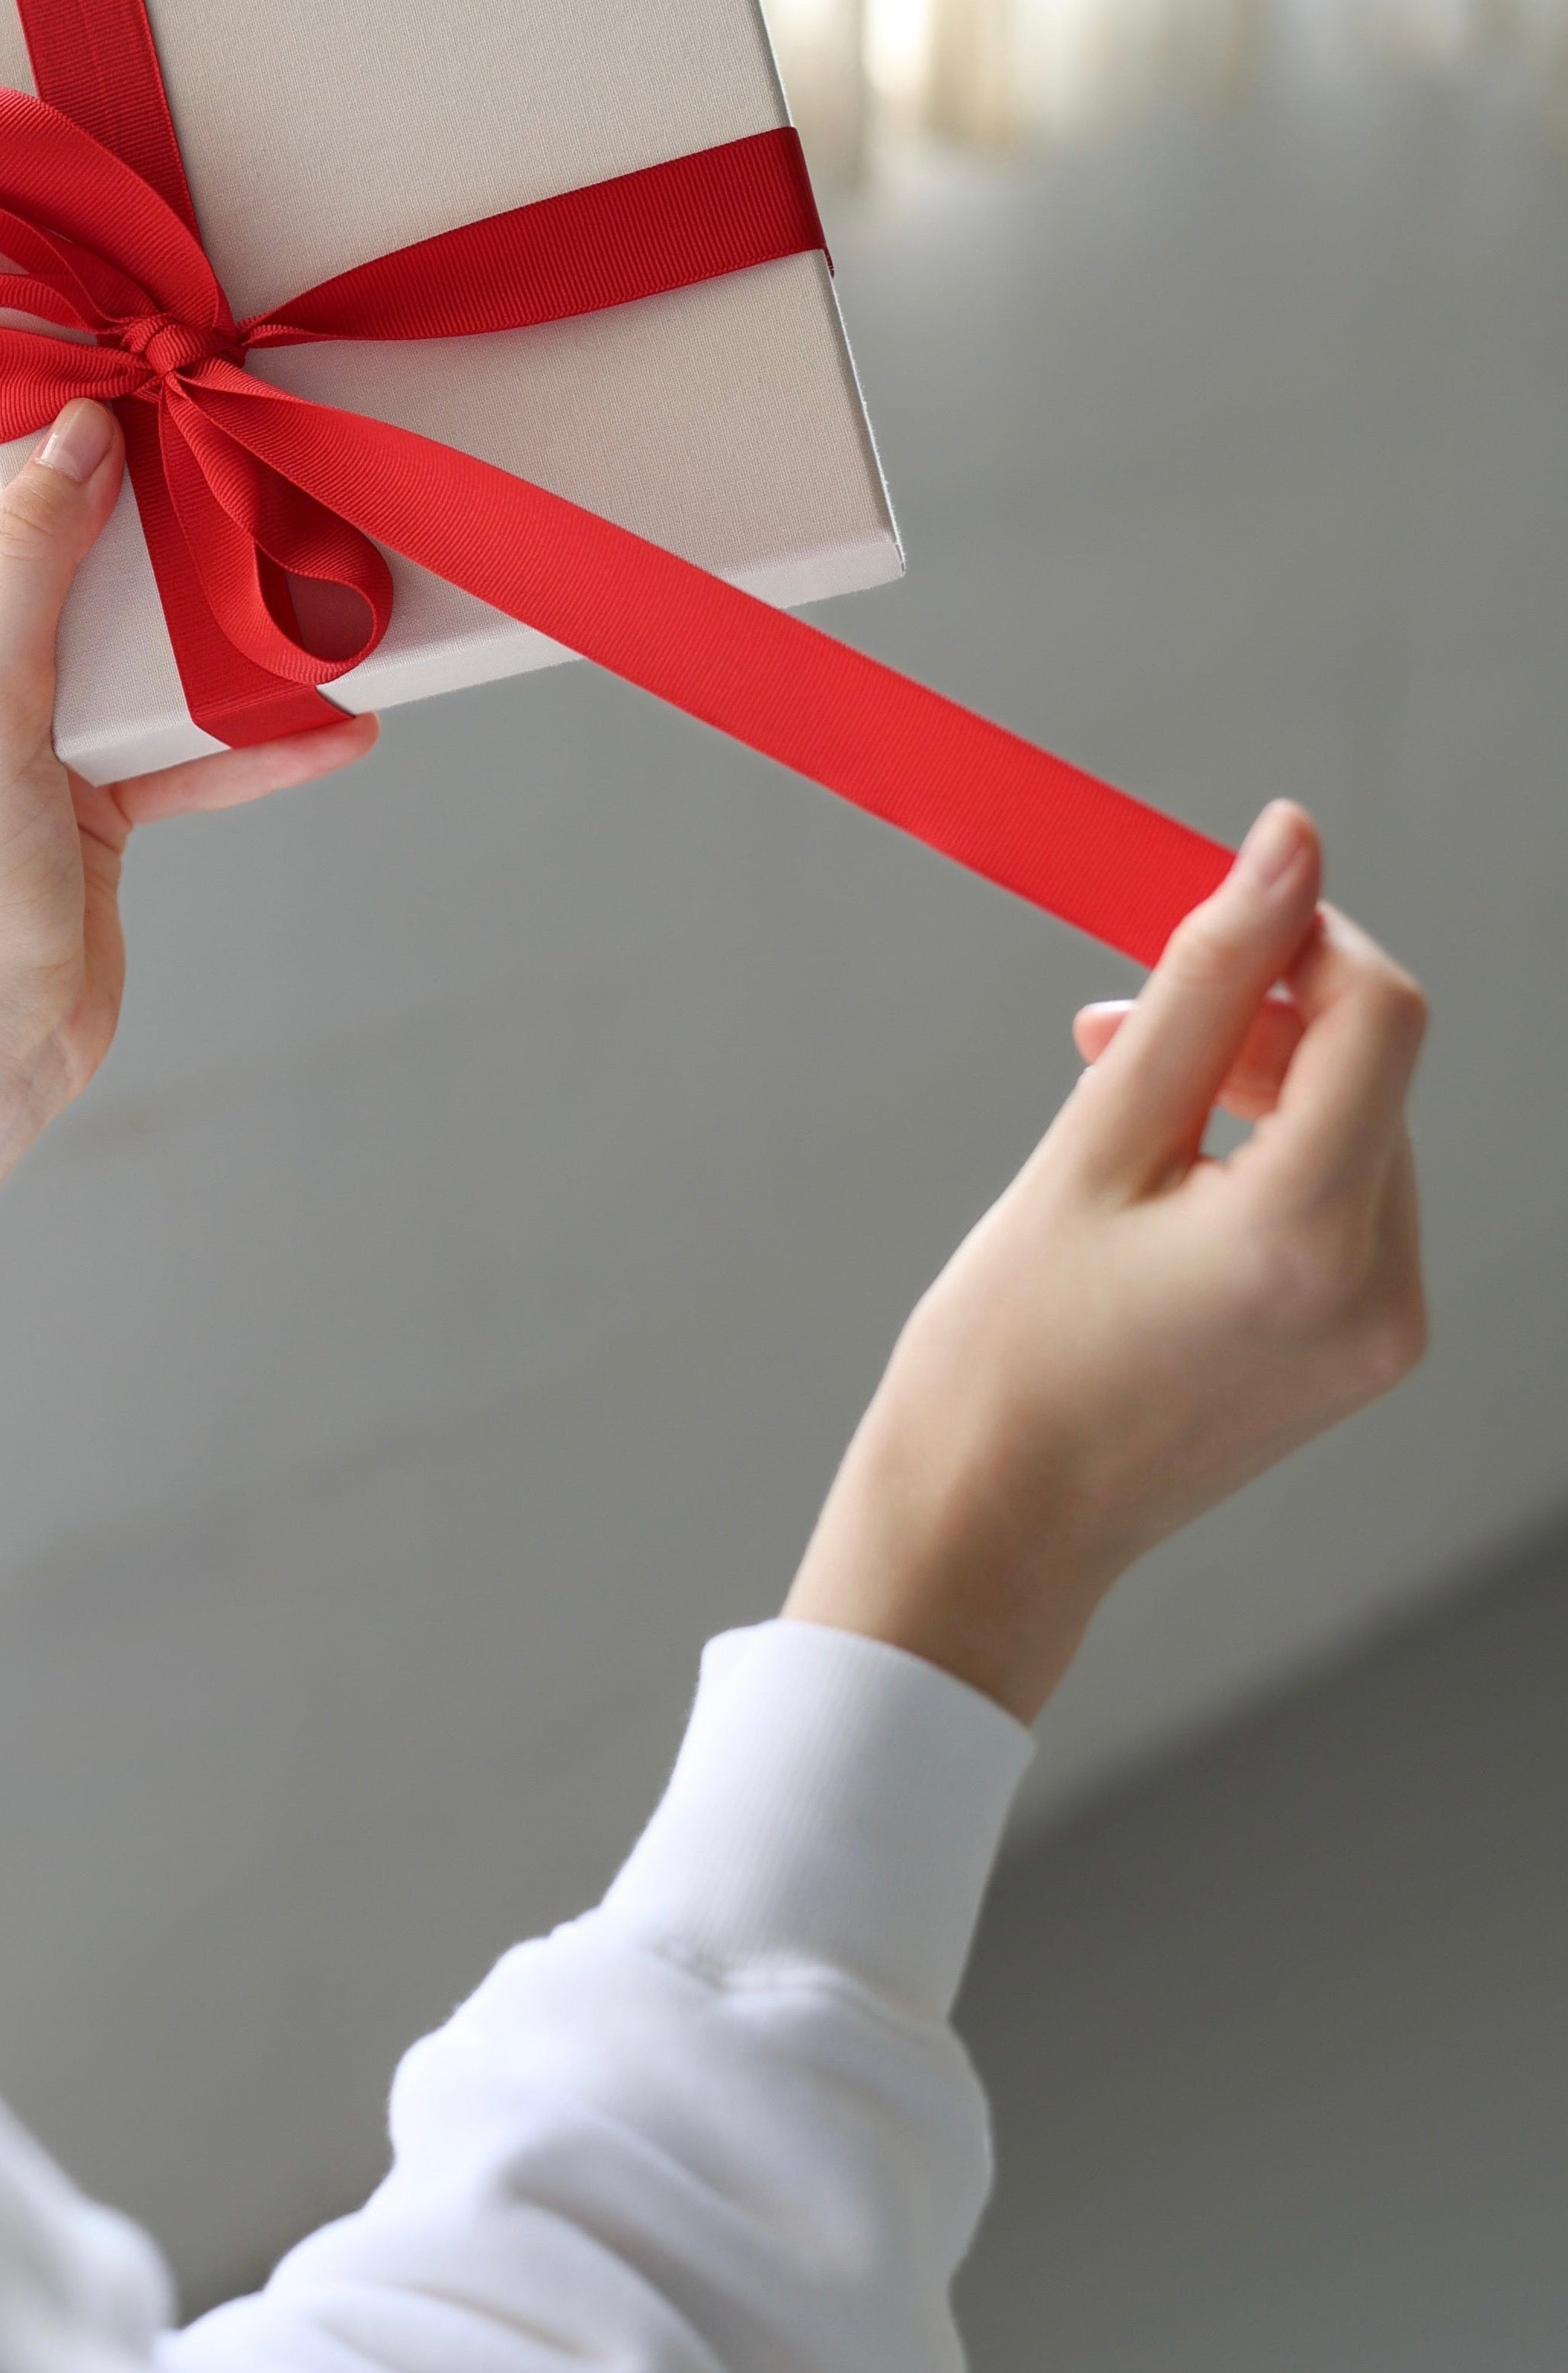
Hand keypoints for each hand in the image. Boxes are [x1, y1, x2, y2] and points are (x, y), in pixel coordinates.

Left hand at [0, 273, 376, 1285]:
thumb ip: (37, 559)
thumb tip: (78, 423)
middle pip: (35, 497)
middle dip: (104, 424)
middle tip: (168, 327)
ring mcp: (29, 712)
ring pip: (131, 605)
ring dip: (208, 579)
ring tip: (283, 512)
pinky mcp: (94, 784)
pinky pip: (188, 726)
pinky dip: (257, 723)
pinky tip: (340, 712)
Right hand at [785, 801, 1428, 1719]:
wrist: (990, 1525)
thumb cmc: (1006, 1346)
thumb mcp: (1091, 1142)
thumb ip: (1199, 987)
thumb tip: (1288, 847)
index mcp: (1307, 1237)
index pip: (1378, 1015)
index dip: (1307, 931)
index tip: (1222, 893)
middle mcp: (1380, 1290)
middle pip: (1372, 1069)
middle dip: (1259, 1013)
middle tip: (1111, 1019)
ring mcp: (1382, 1335)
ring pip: (1360, 1130)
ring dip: (1253, 1082)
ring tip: (1115, 1101)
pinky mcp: (1362, 1356)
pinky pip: (1345, 1204)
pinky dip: (1265, 1158)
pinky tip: (1161, 1179)